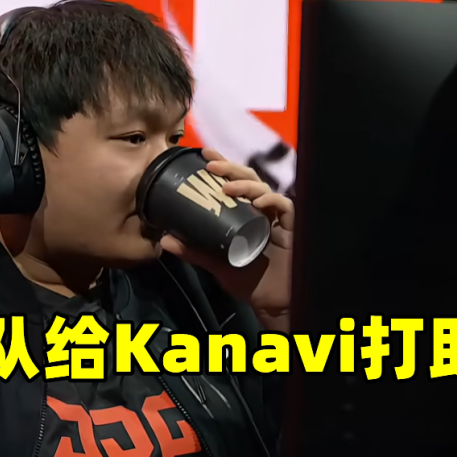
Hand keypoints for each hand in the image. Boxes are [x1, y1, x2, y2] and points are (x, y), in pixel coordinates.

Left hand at [160, 148, 292, 327]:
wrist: (271, 302)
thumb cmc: (248, 280)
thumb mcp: (216, 264)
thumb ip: (194, 251)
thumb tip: (164, 240)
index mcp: (243, 213)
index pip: (233, 183)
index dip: (222, 166)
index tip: (204, 154)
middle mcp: (260, 210)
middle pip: (248, 178)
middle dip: (230, 167)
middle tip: (211, 164)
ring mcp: (276, 217)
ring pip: (264, 188)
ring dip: (245, 184)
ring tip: (227, 187)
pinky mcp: (292, 227)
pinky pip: (285, 206)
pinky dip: (272, 200)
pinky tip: (258, 203)